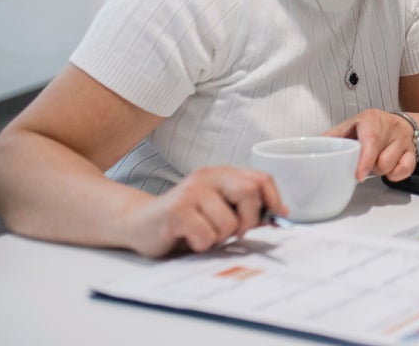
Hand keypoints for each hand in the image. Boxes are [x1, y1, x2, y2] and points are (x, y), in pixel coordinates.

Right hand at [120, 166, 281, 257]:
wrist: (137, 223)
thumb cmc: (185, 220)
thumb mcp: (219, 208)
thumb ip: (246, 207)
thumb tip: (281, 213)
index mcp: (222, 174)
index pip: (262, 179)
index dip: (273, 200)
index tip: (272, 219)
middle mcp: (207, 177)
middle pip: (249, 192)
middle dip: (248, 220)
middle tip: (235, 232)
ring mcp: (191, 192)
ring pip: (228, 222)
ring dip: (220, 238)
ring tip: (203, 234)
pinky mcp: (176, 211)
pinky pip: (207, 236)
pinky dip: (202, 245)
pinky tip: (188, 238)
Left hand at [323, 110, 417, 181]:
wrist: (400, 124)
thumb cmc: (371, 127)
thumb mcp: (350, 126)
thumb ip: (333, 137)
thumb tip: (312, 146)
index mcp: (372, 119)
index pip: (372, 140)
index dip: (365, 159)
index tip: (359, 175)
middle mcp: (391, 127)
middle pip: (381, 159)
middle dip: (370, 168)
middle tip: (364, 164)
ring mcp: (404, 140)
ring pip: (392, 166)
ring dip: (381, 171)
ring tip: (376, 163)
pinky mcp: (413, 152)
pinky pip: (407, 169)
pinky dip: (396, 174)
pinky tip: (389, 169)